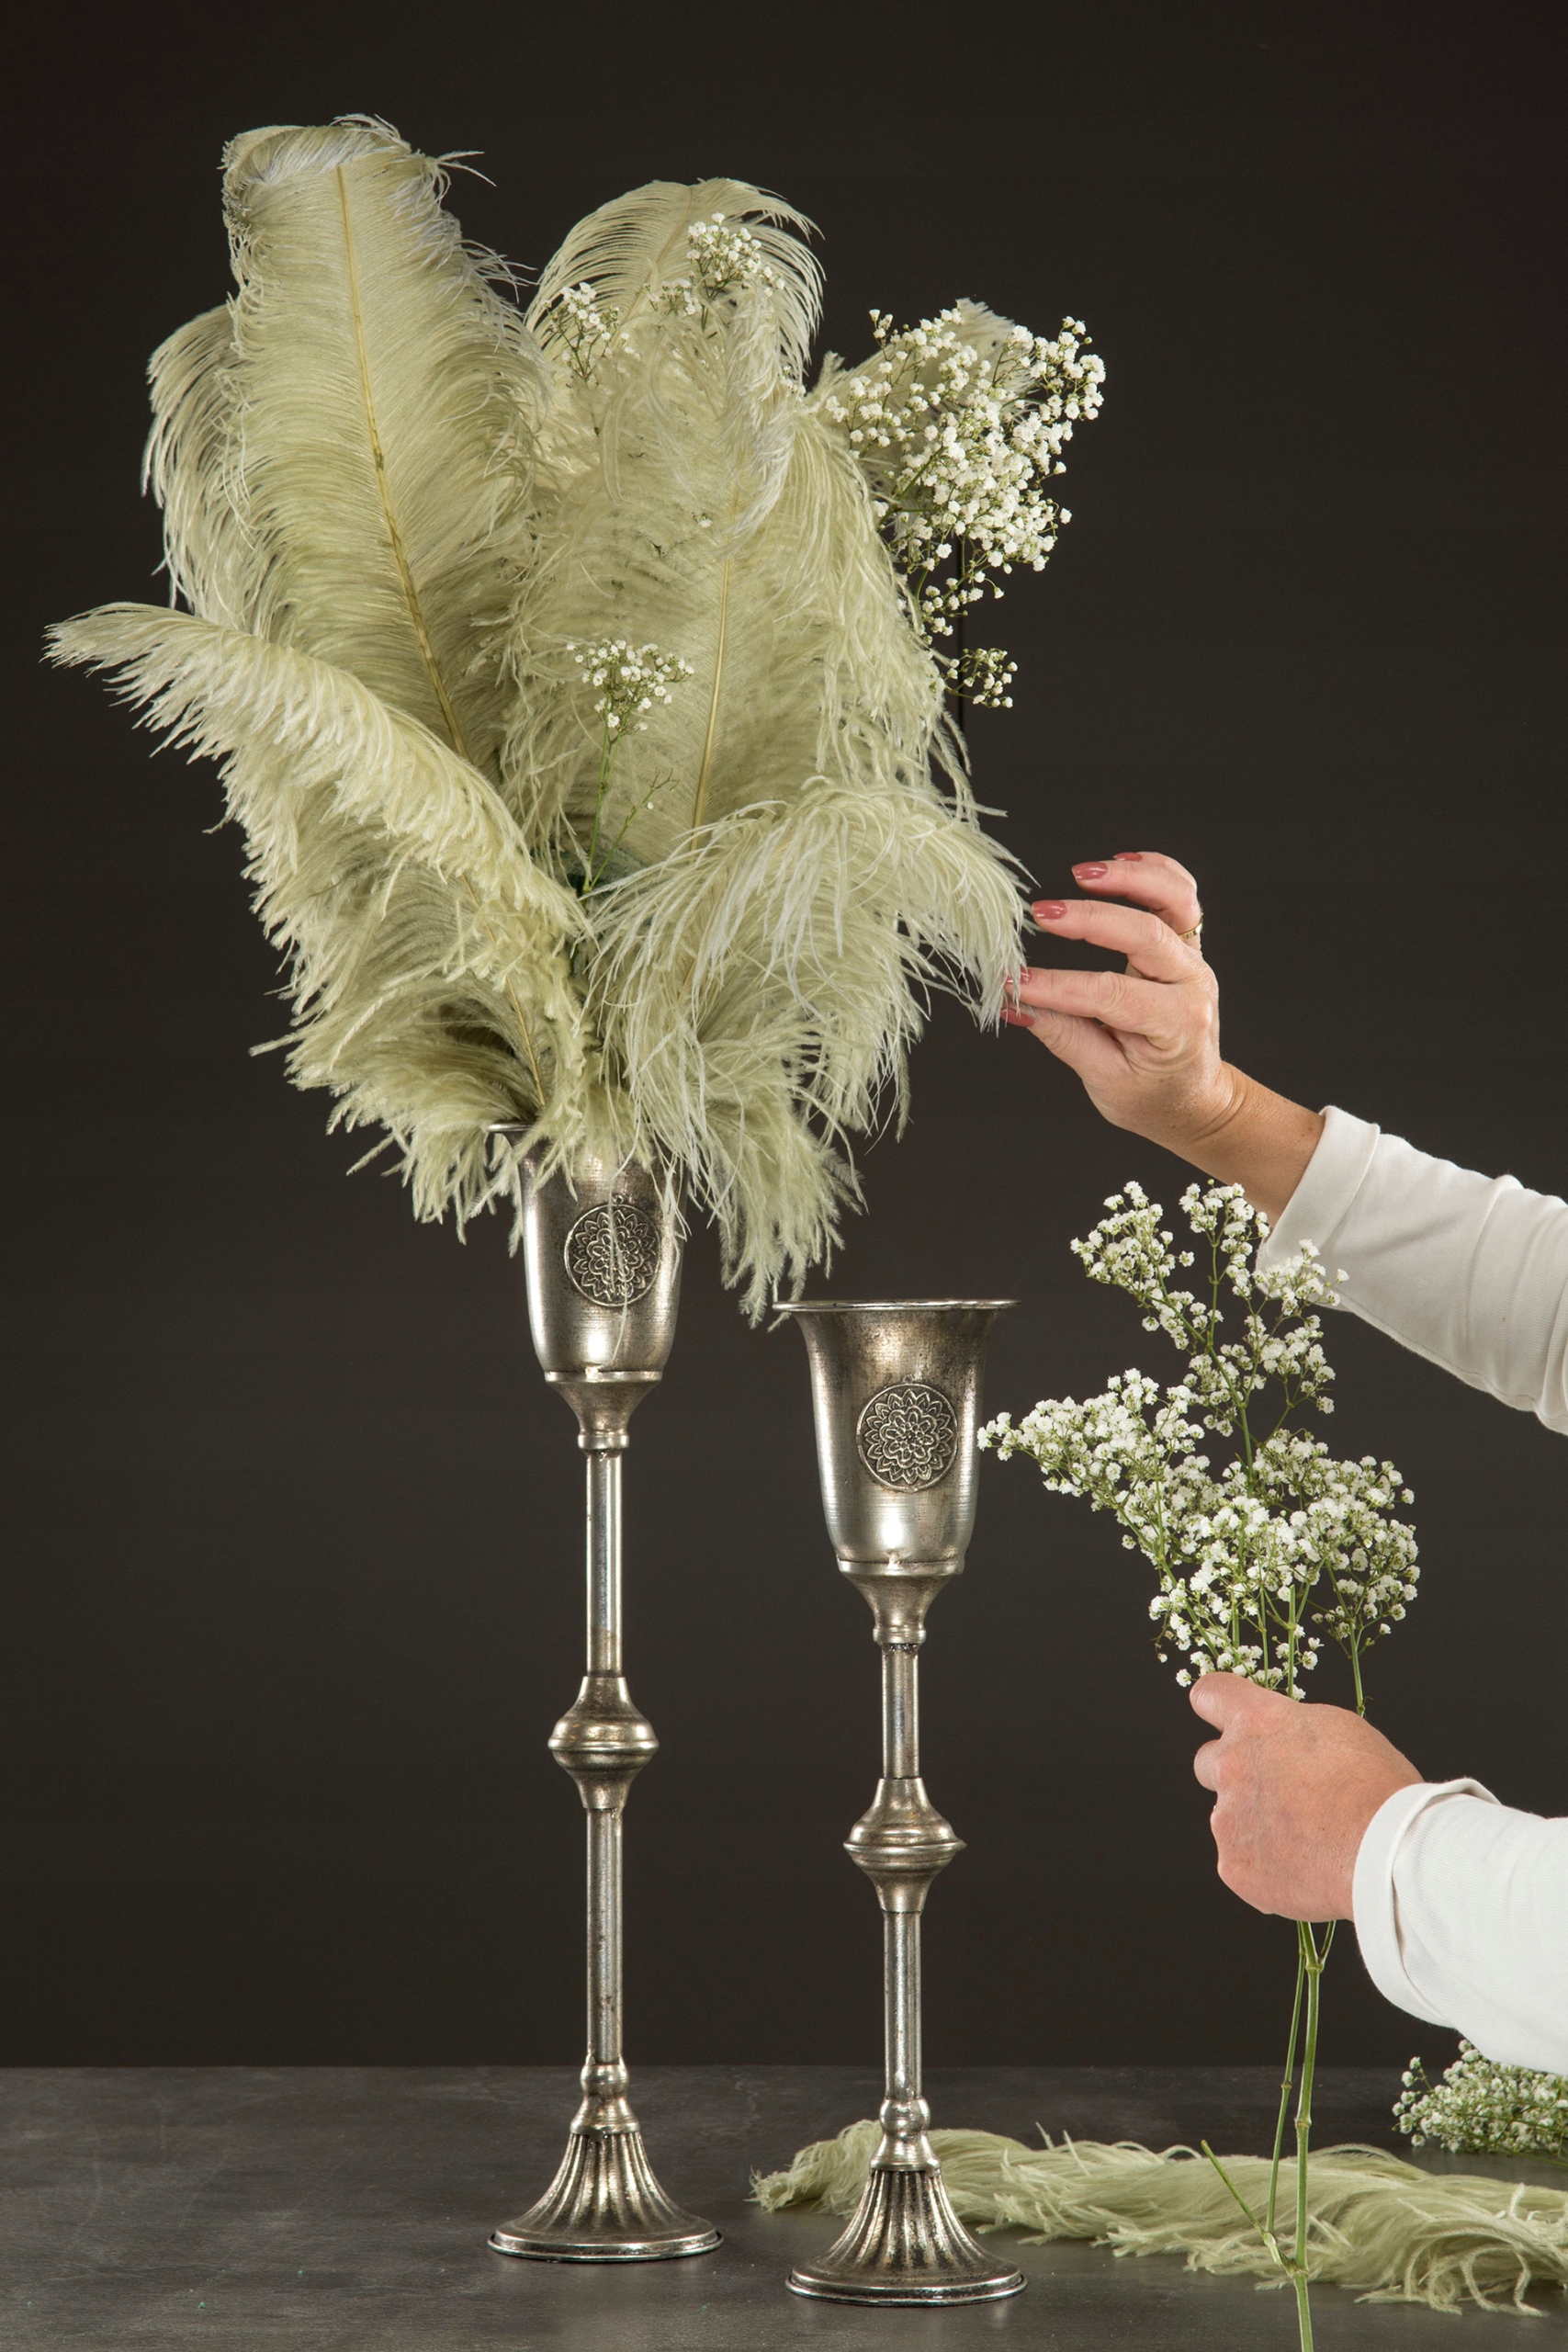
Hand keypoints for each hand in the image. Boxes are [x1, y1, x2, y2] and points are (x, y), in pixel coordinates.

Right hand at [1002, 850, 1228, 1140]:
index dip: (1057, 986)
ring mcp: (1193, 959)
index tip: (1013, 980)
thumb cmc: (1151, 1096)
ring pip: (1175, 901)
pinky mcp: (1187, 945)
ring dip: (1130, 880)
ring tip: (1083, 873)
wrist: (1191, 1097)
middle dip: (1088, 920)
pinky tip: (1120, 861)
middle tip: (1040, 914)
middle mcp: (1192, 984)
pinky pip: (1180, 896)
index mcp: (1176, 1025)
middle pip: (1145, 935)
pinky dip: (1156, 872)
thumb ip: (1063, 1035)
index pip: (1110, 994)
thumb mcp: (1105, 1080)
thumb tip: (1016, 1001)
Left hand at [1190, 1674, 1422, 1920]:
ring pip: (1229, 1818)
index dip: (1217, 1704)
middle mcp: (1232, 1765)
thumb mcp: (1341, 1729)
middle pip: (1208, 1760)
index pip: (1210, 1694)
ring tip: (1308, 1840)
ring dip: (1257, 1824)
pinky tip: (1305, 1868)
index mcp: (1258, 1722)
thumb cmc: (1377, 1790)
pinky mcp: (1233, 1866)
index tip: (1223, 1714)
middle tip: (1277, 1791)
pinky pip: (1242, 1862)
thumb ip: (1293, 1729)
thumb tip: (1285, 1740)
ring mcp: (1227, 1819)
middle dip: (1234, 1772)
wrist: (1386, 1854)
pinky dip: (1266, 1867)